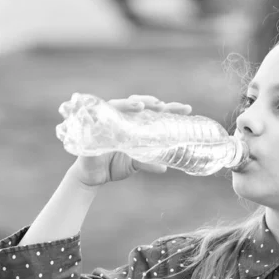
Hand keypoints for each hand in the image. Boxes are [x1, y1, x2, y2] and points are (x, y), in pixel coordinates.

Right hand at [67, 95, 191, 186]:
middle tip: (163, 106)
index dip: (170, 109)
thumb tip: (165, 168)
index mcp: (136, 126)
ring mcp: (107, 121)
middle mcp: (122, 119)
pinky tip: (112, 112)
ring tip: (141, 105)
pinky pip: (96, 117)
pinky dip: (102, 114)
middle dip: (151, 102)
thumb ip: (148, 163)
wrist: (91, 176)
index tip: (187, 109)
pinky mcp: (92, 127)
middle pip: (137, 104)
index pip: (154, 113)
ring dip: (129, 103)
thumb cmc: (113, 165)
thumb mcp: (134, 165)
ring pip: (118, 105)